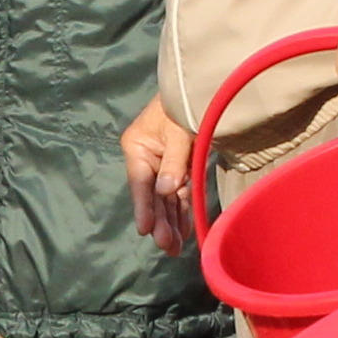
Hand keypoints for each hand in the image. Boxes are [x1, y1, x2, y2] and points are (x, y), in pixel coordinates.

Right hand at [122, 100, 195, 256]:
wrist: (200, 89)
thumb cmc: (184, 105)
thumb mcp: (178, 132)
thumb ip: (173, 162)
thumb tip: (165, 191)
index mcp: (137, 147)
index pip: (140, 183)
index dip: (144, 208)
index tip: (145, 230)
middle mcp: (146, 158)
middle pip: (152, 196)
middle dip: (160, 222)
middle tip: (167, 248)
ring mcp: (162, 164)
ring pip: (165, 199)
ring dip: (170, 222)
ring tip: (175, 248)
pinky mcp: (177, 167)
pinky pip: (178, 194)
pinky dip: (181, 211)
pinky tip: (184, 230)